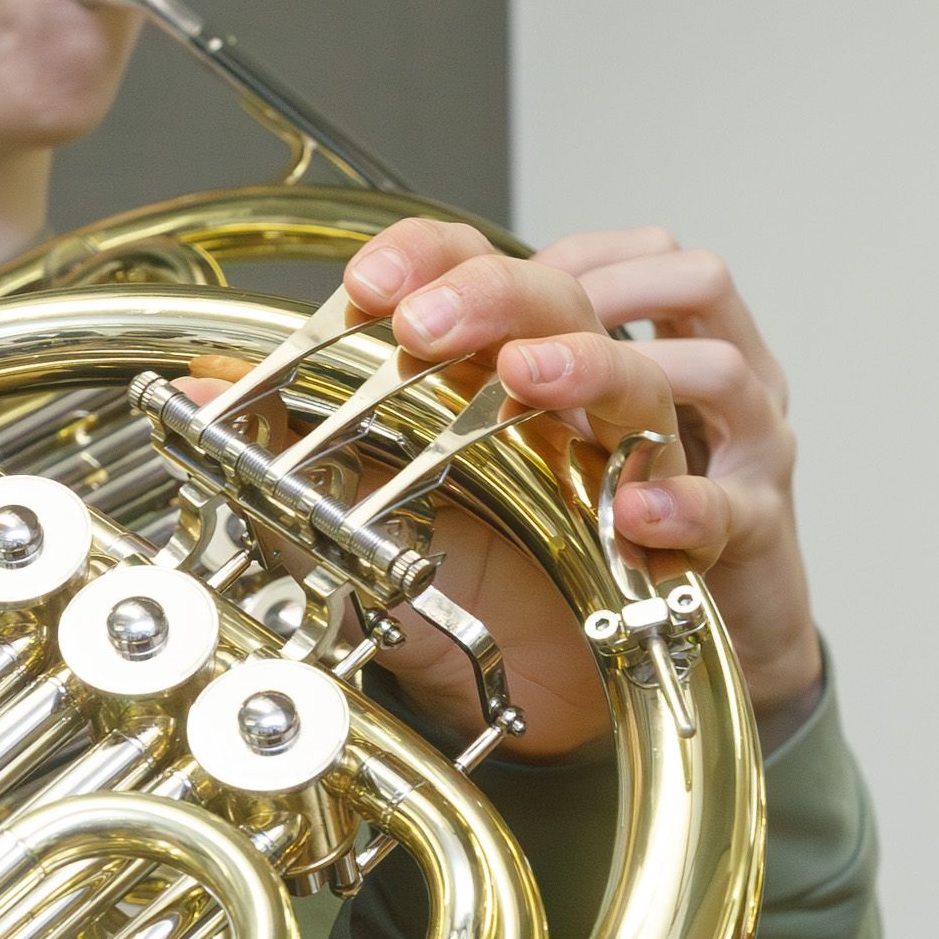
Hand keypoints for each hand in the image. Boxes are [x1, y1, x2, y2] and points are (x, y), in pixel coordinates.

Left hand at [319, 219, 702, 760]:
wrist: (641, 681)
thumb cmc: (537, 581)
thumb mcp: (402, 516)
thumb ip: (309, 449)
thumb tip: (192, 389)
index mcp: (543, 356)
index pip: (499, 264)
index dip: (439, 257)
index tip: (372, 284)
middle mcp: (627, 378)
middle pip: (585, 292)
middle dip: (504, 294)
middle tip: (430, 325)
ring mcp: (701, 444)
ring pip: (691, 361)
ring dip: (604, 362)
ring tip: (532, 382)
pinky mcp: (745, 528)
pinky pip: (734, 500)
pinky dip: (688, 498)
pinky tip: (633, 511)